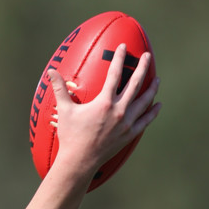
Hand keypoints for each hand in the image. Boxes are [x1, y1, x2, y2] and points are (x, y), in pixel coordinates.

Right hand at [49, 44, 160, 176]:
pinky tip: (157, 105)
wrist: (79, 161)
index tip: (122, 46)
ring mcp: (126, 123)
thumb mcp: (65, 111)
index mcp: (104, 102)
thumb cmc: (71, 136)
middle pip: (135, 83)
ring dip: (152, 88)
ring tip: (157, 80)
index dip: (118, 58)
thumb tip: (51, 71)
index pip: (114, 74)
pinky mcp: (129, 134)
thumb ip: (60, 89)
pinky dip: (152, 112)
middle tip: (146, 56)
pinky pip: (145, 121)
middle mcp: (119, 110)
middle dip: (142, 67)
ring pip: (145, 101)